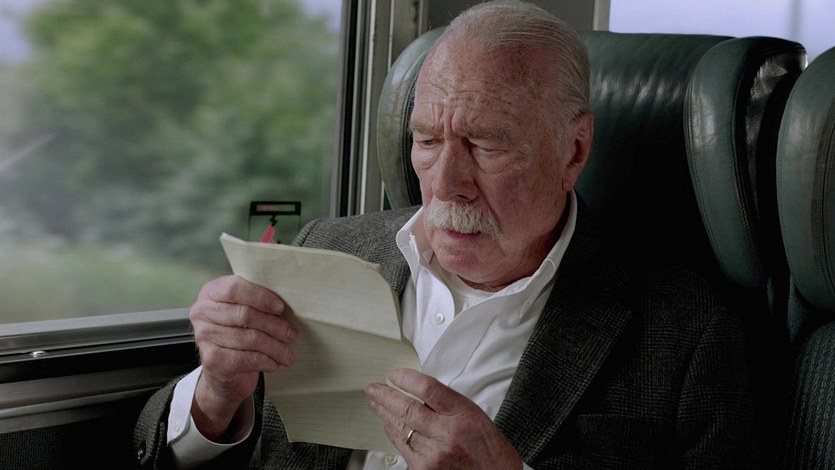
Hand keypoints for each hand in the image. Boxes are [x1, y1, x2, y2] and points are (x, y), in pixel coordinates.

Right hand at [189, 275, 298, 439]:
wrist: (222, 364)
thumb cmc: (240, 328)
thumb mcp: (246, 306)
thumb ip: (259, 296)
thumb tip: (290, 291)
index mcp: (212, 291)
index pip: (235, 288)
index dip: (260, 297)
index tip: (281, 307)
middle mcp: (202, 311)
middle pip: (245, 315)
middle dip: (274, 326)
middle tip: (292, 334)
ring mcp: (203, 336)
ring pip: (248, 339)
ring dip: (275, 347)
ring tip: (288, 353)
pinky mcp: (210, 359)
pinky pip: (244, 359)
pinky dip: (265, 361)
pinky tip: (274, 362)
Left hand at [365, 369, 522, 469]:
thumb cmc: (487, 446)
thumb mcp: (472, 414)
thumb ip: (445, 403)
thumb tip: (416, 391)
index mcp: (462, 413)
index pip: (428, 389)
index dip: (406, 379)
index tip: (394, 375)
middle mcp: (447, 434)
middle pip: (407, 408)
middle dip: (385, 396)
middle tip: (373, 388)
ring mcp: (434, 454)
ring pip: (400, 428)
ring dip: (384, 414)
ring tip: (375, 404)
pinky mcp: (424, 469)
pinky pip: (402, 447)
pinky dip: (393, 433)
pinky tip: (388, 425)